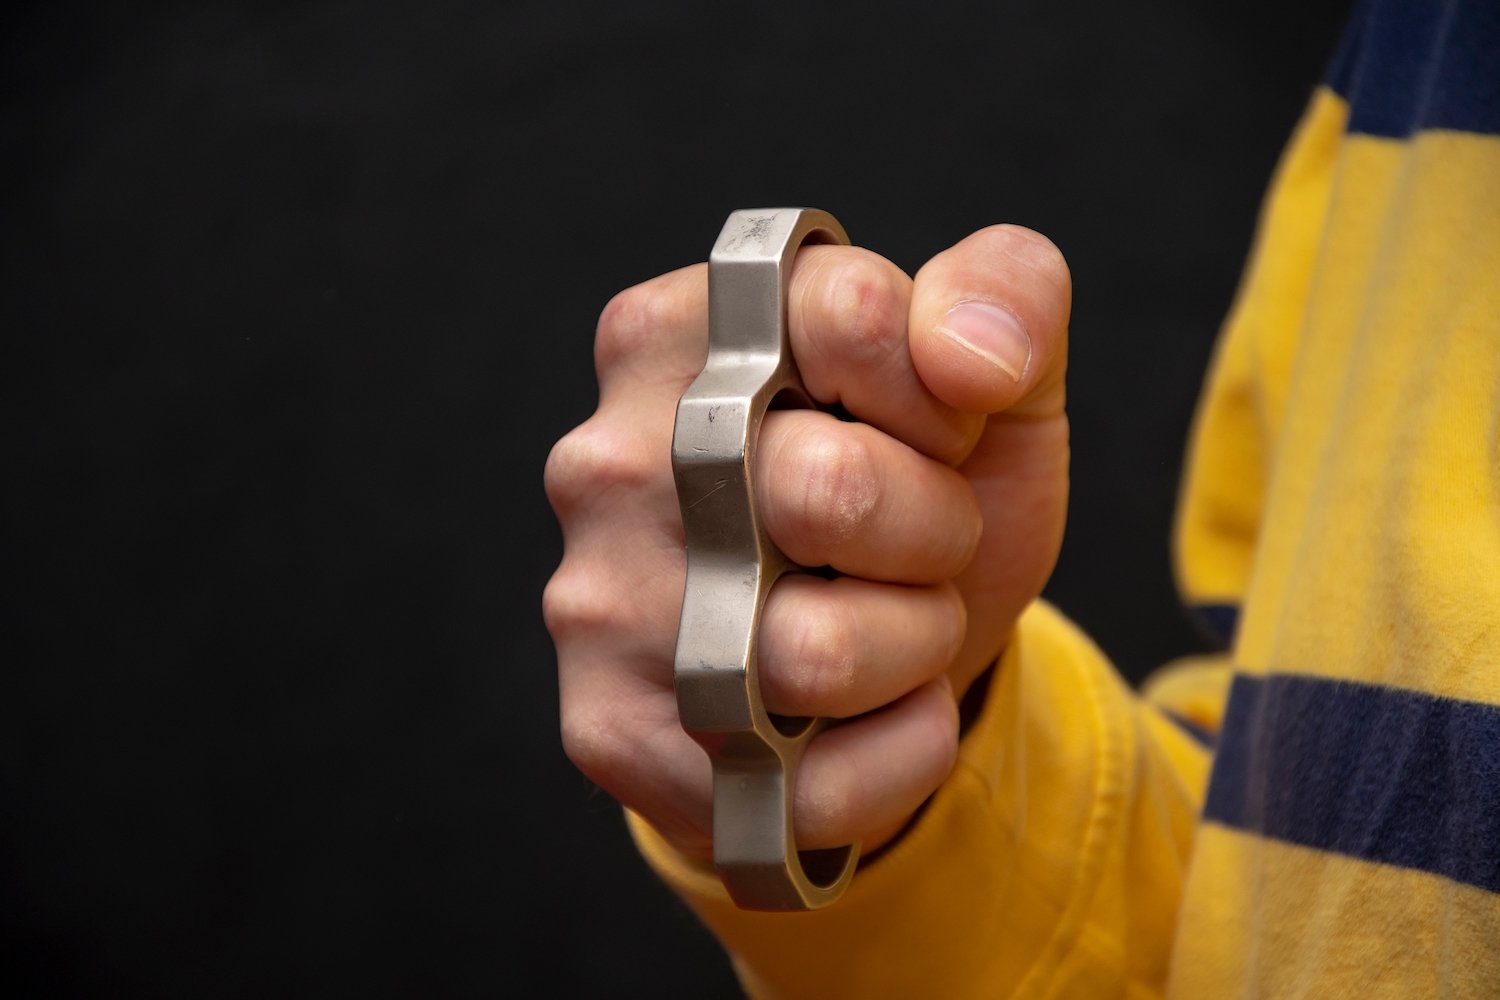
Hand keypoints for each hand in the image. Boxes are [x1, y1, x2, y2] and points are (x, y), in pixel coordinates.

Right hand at [544, 225, 1070, 857]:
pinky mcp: (612, 732)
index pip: (857, 318)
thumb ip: (1003, 297)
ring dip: (912, 647)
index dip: (948, 392)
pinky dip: (891, 757)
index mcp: (684, 333)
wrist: (873, 653)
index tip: (938, 427)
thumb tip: (972, 356)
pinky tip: (869, 715)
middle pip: (832, 491)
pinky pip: (806, 785)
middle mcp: (611, 459)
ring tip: (887, 625)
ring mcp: (600, 601)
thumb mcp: (988, 380)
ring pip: (819, 653)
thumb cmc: (918, 496)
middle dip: (936, 531)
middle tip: (922, 542)